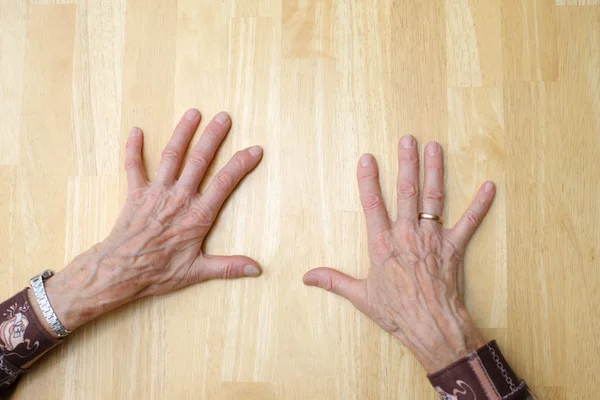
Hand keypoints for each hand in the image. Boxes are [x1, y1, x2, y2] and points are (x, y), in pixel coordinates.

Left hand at [42, 109, 262, 330]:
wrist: (120, 271)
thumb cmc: (158, 272)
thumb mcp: (197, 272)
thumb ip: (228, 267)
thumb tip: (256, 270)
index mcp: (198, 215)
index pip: (225, 183)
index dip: (241, 164)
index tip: (254, 150)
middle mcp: (179, 198)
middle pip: (199, 161)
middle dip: (213, 137)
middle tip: (223, 117)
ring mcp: (156, 193)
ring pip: (171, 156)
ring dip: (182, 133)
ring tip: (193, 113)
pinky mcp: (136, 194)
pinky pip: (133, 166)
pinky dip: (133, 148)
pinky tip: (135, 130)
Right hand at [303, 135, 494, 372]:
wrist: (432, 326)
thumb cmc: (397, 313)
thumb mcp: (361, 296)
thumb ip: (334, 281)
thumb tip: (306, 277)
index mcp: (382, 244)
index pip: (372, 204)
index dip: (368, 180)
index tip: (367, 158)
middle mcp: (407, 235)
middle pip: (407, 192)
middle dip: (407, 163)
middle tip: (408, 140)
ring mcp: (432, 239)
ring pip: (433, 198)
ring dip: (435, 171)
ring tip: (435, 148)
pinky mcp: (454, 247)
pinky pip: (469, 222)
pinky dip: (480, 204)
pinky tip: (489, 186)